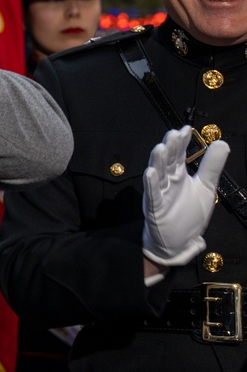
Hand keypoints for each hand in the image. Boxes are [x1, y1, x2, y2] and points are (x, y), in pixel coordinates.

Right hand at [142, 126, 228, 265]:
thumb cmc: (188, 214)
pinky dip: (151, 184)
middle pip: (167, 162)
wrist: (177, 241)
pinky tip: (150, 173)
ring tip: (160, 147)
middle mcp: (167, 182)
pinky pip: (153, 195)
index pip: (179, 155)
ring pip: (158, 175)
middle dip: (169, 148)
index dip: (181, 143)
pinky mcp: (156, 209)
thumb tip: (221, 142)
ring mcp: (160, 194)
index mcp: (178, 175)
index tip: (185, 129)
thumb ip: (211, 166)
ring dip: (157, 162)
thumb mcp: (206, 187)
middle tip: (173, 134)